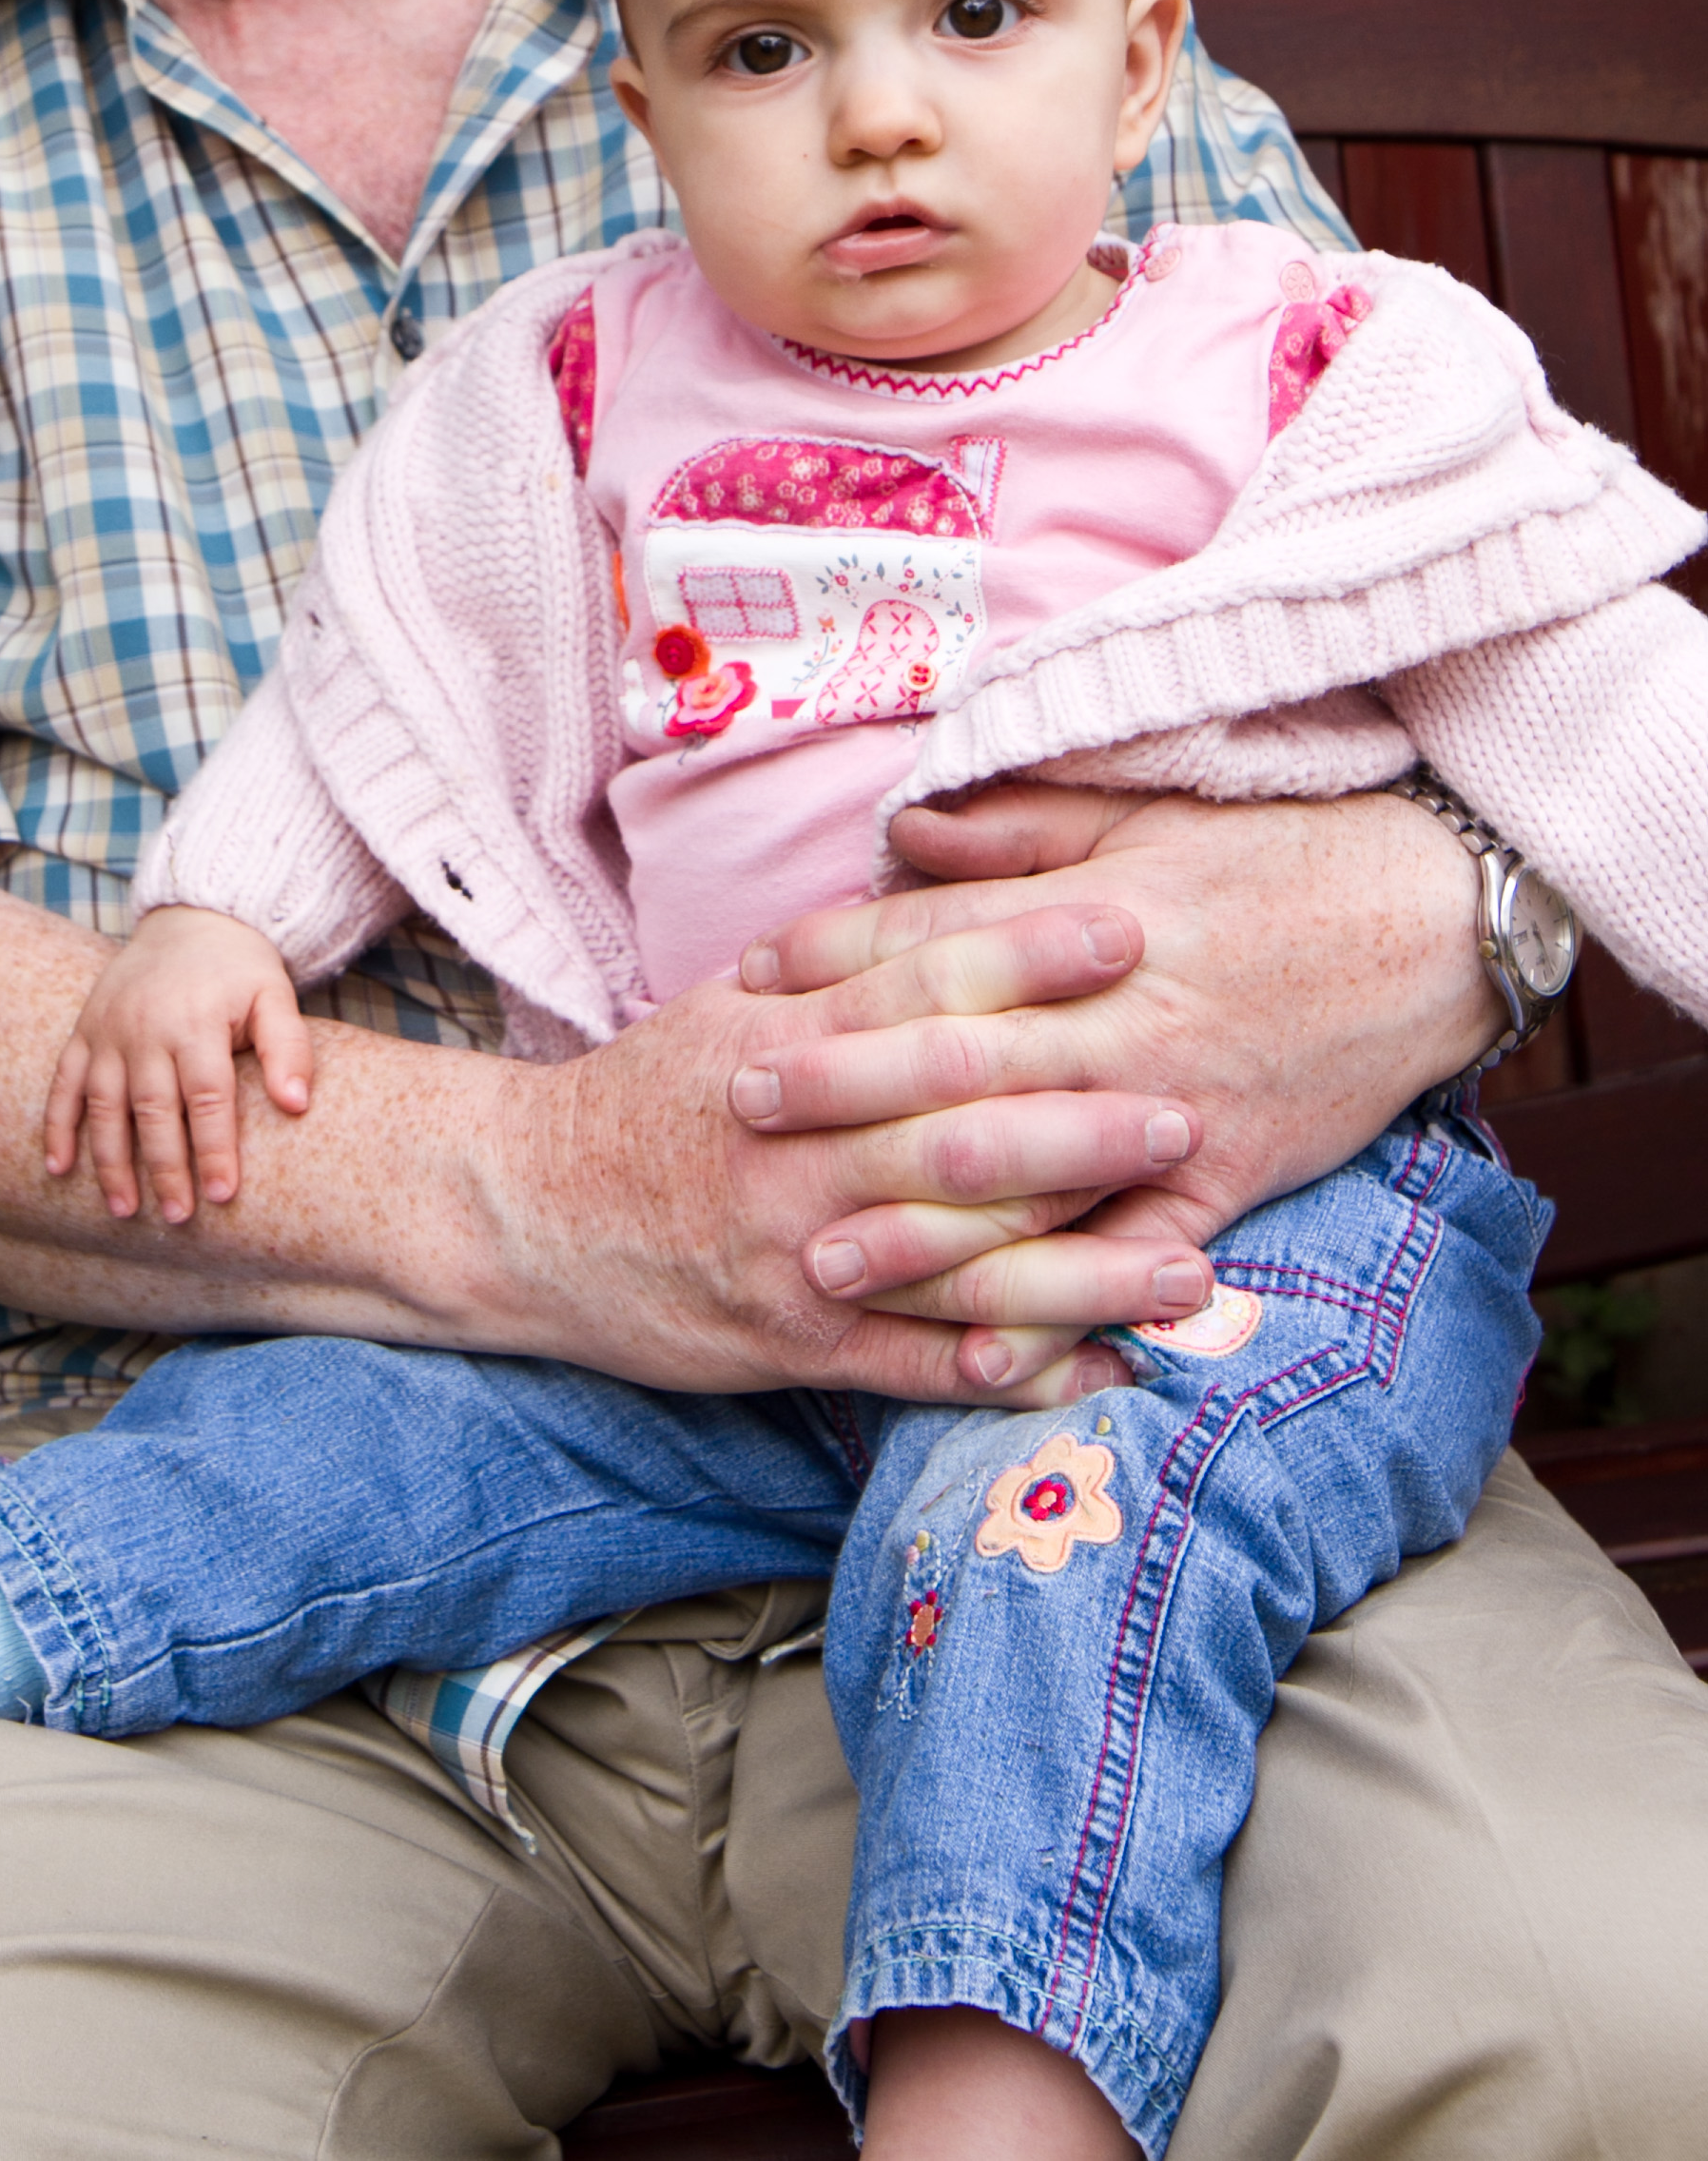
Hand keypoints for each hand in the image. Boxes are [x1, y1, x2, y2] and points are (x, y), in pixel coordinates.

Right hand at [44, 909, 314, 1221]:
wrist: (190, 917)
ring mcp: (108, 1031)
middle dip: (164, 1167)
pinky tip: (58, 1168)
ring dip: (109, 1160)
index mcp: (196, 1023)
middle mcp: (146, 1029)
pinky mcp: (84, 1031)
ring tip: (122, 1209)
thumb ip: (289, 1048)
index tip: (223, 1195)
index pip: (208, 1098)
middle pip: (154, 1109)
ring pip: (104, 1105)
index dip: (215, 1149)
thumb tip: (297, 1105)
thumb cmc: (239, 968)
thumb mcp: (274, 995)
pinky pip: (64, 1083)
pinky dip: (57, 1126)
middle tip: (178, 1216)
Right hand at [501, 899, 1217, 1408]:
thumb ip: (839, 957)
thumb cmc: (650, 1095)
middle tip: (1190, 1110)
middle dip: (1083, 1122)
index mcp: (787, 1043)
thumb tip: (943, 878)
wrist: (525, 1212)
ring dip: (1085, 1270)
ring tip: (1193, 1270)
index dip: (1029, 958)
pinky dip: (1013, 1372)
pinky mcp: (795, 1346)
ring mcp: (799, 1253)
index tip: (1128, 933)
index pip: (924, 988)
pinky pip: (918, 1364)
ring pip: (959, 1260)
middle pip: (958, 1127)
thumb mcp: (729, 1002)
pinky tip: (1102, 1372)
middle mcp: (798, 1147)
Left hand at [734, 780, 1495, 1392]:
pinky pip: (1130, 1257)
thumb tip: (899, 837)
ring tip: (819, 1258)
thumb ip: (1016, 835)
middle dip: (841, 1090)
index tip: (748, 981)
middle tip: (738, 1110)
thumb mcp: (1143, 816)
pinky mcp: (1225, 1181)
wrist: (1430, 917)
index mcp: (1088, 922)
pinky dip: (1061, 1308)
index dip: (834, 958)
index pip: (936, 941)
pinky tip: (983, 1353)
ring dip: (918, 1227)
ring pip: (1026, 1179)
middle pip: (954, 1061)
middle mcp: (1117, 1021)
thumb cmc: (1278, 857)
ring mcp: (1170, 1109)